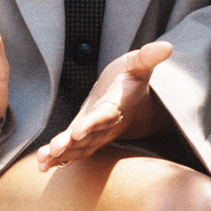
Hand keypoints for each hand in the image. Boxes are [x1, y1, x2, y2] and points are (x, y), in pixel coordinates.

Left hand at [36, 40, 173, 170]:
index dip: (93, 122)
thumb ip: (148, 57)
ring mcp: (95, 134)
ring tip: (45, 159)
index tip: (79, 129)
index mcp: (118, 104)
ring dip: (63, 154)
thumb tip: (167, 46)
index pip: (106, 115)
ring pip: (81, 147)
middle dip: (73, 143)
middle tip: (56, 148)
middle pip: (91, 136)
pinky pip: (73, 150)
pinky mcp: (83, 137)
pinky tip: (42, 164)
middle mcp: (107, 124)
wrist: (132, 100)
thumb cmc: (131, 79)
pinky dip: (58, 158)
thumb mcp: (139, 64)